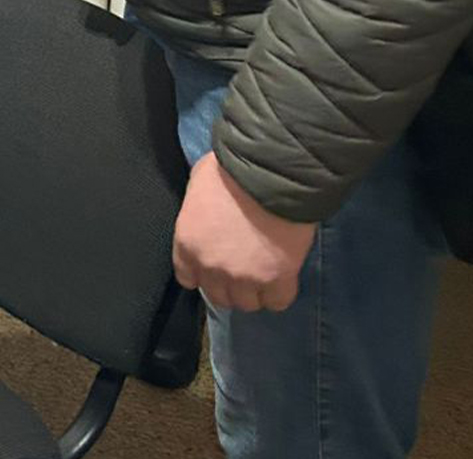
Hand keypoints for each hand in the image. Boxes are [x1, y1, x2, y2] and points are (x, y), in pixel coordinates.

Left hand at [173, 154, 317, 313]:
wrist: (270, 172)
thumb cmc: (231, 169)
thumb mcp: (199, 183)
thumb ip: (200, 207)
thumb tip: (209, 210)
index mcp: (187, 244)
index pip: (188, 278)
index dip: (204, 273)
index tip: (217, 265)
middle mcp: (211, 267)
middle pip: (219, 296)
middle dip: (231, 285)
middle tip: (246, 268)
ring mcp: (243, 277)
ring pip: (247, 304)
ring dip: (256, 291)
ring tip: (267, 272)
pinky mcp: (276, 279)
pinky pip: (277, 302)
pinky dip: (281, 292)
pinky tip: (285, 276)